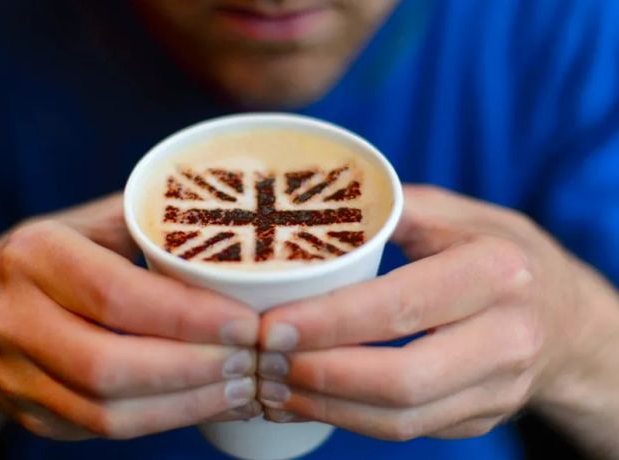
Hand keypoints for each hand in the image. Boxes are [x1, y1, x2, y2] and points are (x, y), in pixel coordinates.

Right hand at [0, 195, 259, 440]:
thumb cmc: (49, 261)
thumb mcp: (85, 225)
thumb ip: (146, 222)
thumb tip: (227, 222)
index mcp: (34, 257)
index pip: (116, 294)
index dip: (187, 316)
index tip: (244, 322)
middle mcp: (14, 319)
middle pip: (110, 364)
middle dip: (194, 367)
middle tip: (252, 357)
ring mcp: (18, 376)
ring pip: (108, 410)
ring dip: (187, 402)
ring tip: (241, 383)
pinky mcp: (34, 415)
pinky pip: (105, 429)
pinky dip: (165, 420)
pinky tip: (207, 402)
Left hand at [257, 185, 618, 440]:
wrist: (567, 318)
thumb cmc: (504, 254)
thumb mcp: (464, 215)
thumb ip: (400, 209)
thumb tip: (324, 207)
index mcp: (497, 274)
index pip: (401, 307)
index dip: (329, 323)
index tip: (270, 326)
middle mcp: (506, 339)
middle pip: (402, 379)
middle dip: (319, 376)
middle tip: (262, 359)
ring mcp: (497, 390)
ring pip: (401, 420)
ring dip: (326, 408)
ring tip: (271, 384)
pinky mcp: (480, 419)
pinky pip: (407, 432)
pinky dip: (347, 421)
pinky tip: (305, 401)